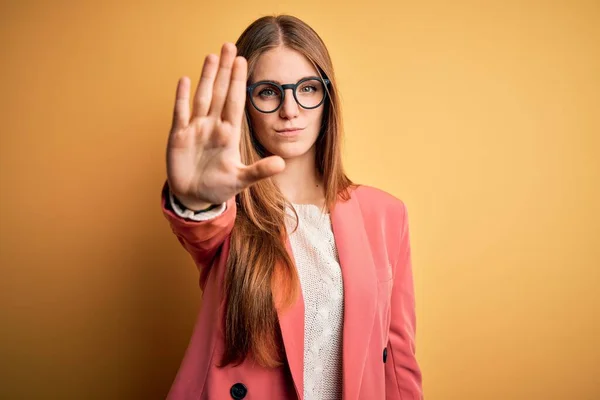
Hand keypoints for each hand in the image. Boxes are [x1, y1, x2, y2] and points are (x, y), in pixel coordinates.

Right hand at [166, 43, 284, 209]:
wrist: (194, 197)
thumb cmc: (218, 187)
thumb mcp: (240, 180)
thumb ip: (259, 171)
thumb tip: (282, 163)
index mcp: (229, 134)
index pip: (235, 102)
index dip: (239, 82)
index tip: (244, 61)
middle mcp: (213, 126)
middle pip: (220, 93)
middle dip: (225, 70)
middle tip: (230, 46)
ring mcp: (195, 129)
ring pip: (203, 97)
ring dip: (207, 77)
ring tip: (212, 56)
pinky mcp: (178, 136)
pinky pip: (180, 112)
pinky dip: (181, 97)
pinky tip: (184, 80)